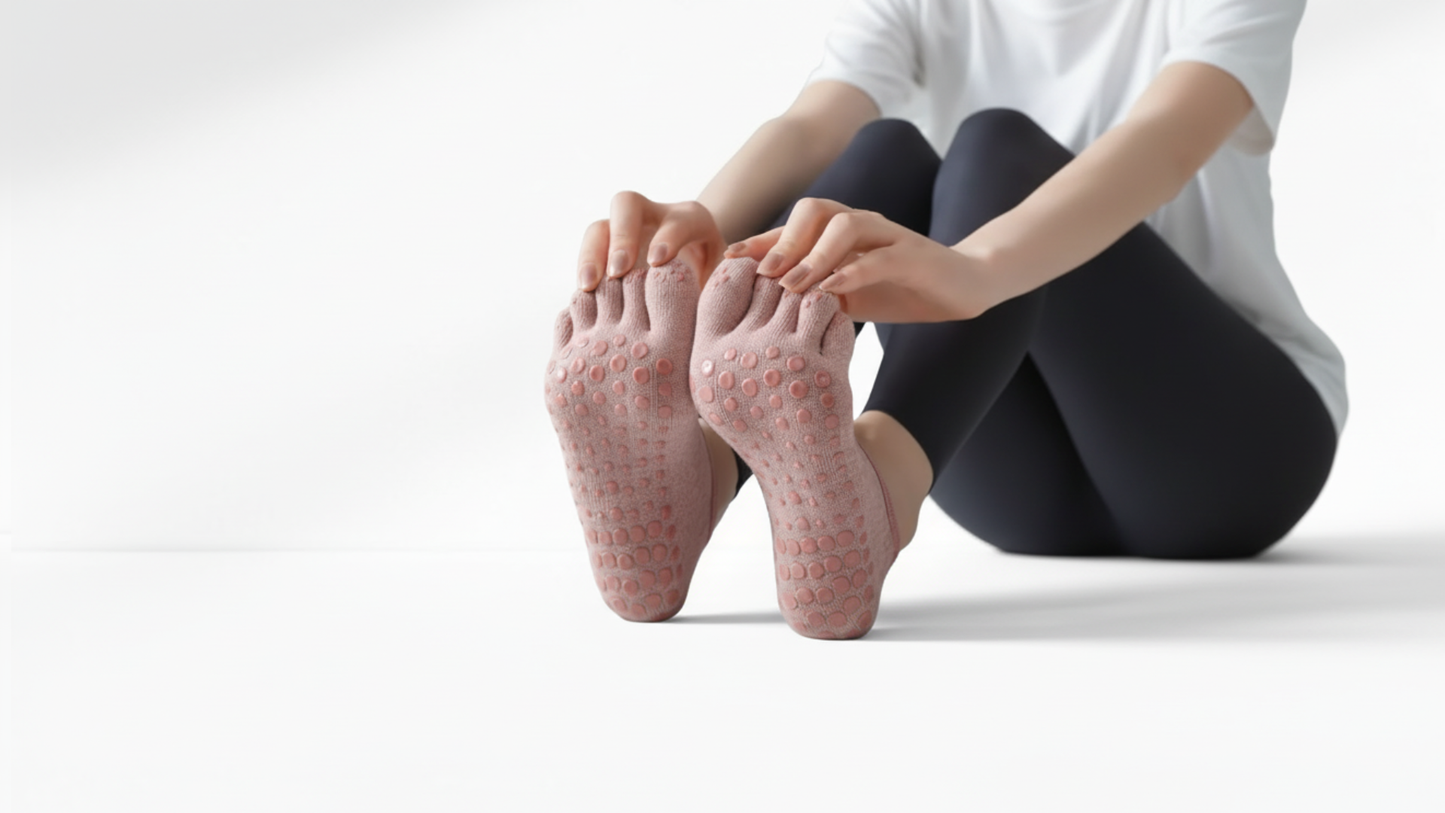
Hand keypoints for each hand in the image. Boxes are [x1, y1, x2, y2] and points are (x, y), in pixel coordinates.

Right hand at [576, 191, 725, 290]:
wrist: (696, 294)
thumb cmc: (716, 291)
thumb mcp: (726, 284)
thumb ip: (724, 285)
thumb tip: (726, 290)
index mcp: (691, 220)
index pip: (678, 219)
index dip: (668, 237)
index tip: (658, 263)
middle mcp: (653, 218)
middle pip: (628, 204)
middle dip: (622, 235)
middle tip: (618, 271)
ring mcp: (624, 234)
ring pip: (599, 228)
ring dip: (591, 254)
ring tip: (589, 286)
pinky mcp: (605, 255)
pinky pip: (586, 256)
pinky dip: (583, 274)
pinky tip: (584, 299)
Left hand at [722, 197, 999, 322]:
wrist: (963, 285)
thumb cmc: (900, 288)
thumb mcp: (849, 295)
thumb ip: (814, 295)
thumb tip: (766, 312)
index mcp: (840, 233)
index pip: (793, 228)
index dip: (759, 241)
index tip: (728, 261)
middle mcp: (861, 226)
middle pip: (813, 211)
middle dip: (782, 239)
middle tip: (760, 274)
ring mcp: (889, 236)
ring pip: (845, 226)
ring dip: (813, 254)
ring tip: (791, 285)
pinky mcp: (914, 255)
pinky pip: (879, 256)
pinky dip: (853, 271)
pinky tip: (833, 290)